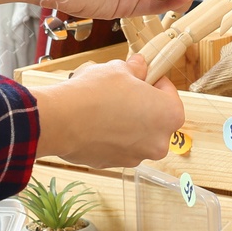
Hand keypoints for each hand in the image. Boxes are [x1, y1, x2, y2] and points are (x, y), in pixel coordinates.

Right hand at [29, 54, 184, 168]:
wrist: (61, 120)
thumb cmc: (95, 94)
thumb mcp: (119, 69)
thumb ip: (136, 68)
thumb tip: (140, 65)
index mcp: (169, 115)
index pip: (170, 94)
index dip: (155, 82)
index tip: (143, 77)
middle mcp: (159, 141)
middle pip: (156, 118)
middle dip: (142, 105)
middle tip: (124, 92)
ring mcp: (137, 156)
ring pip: (137, 134)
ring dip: (128, 122)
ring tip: (106, 107)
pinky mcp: (115, 164)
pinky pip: (119, 146)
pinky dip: (112, 136)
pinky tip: (96, 123)